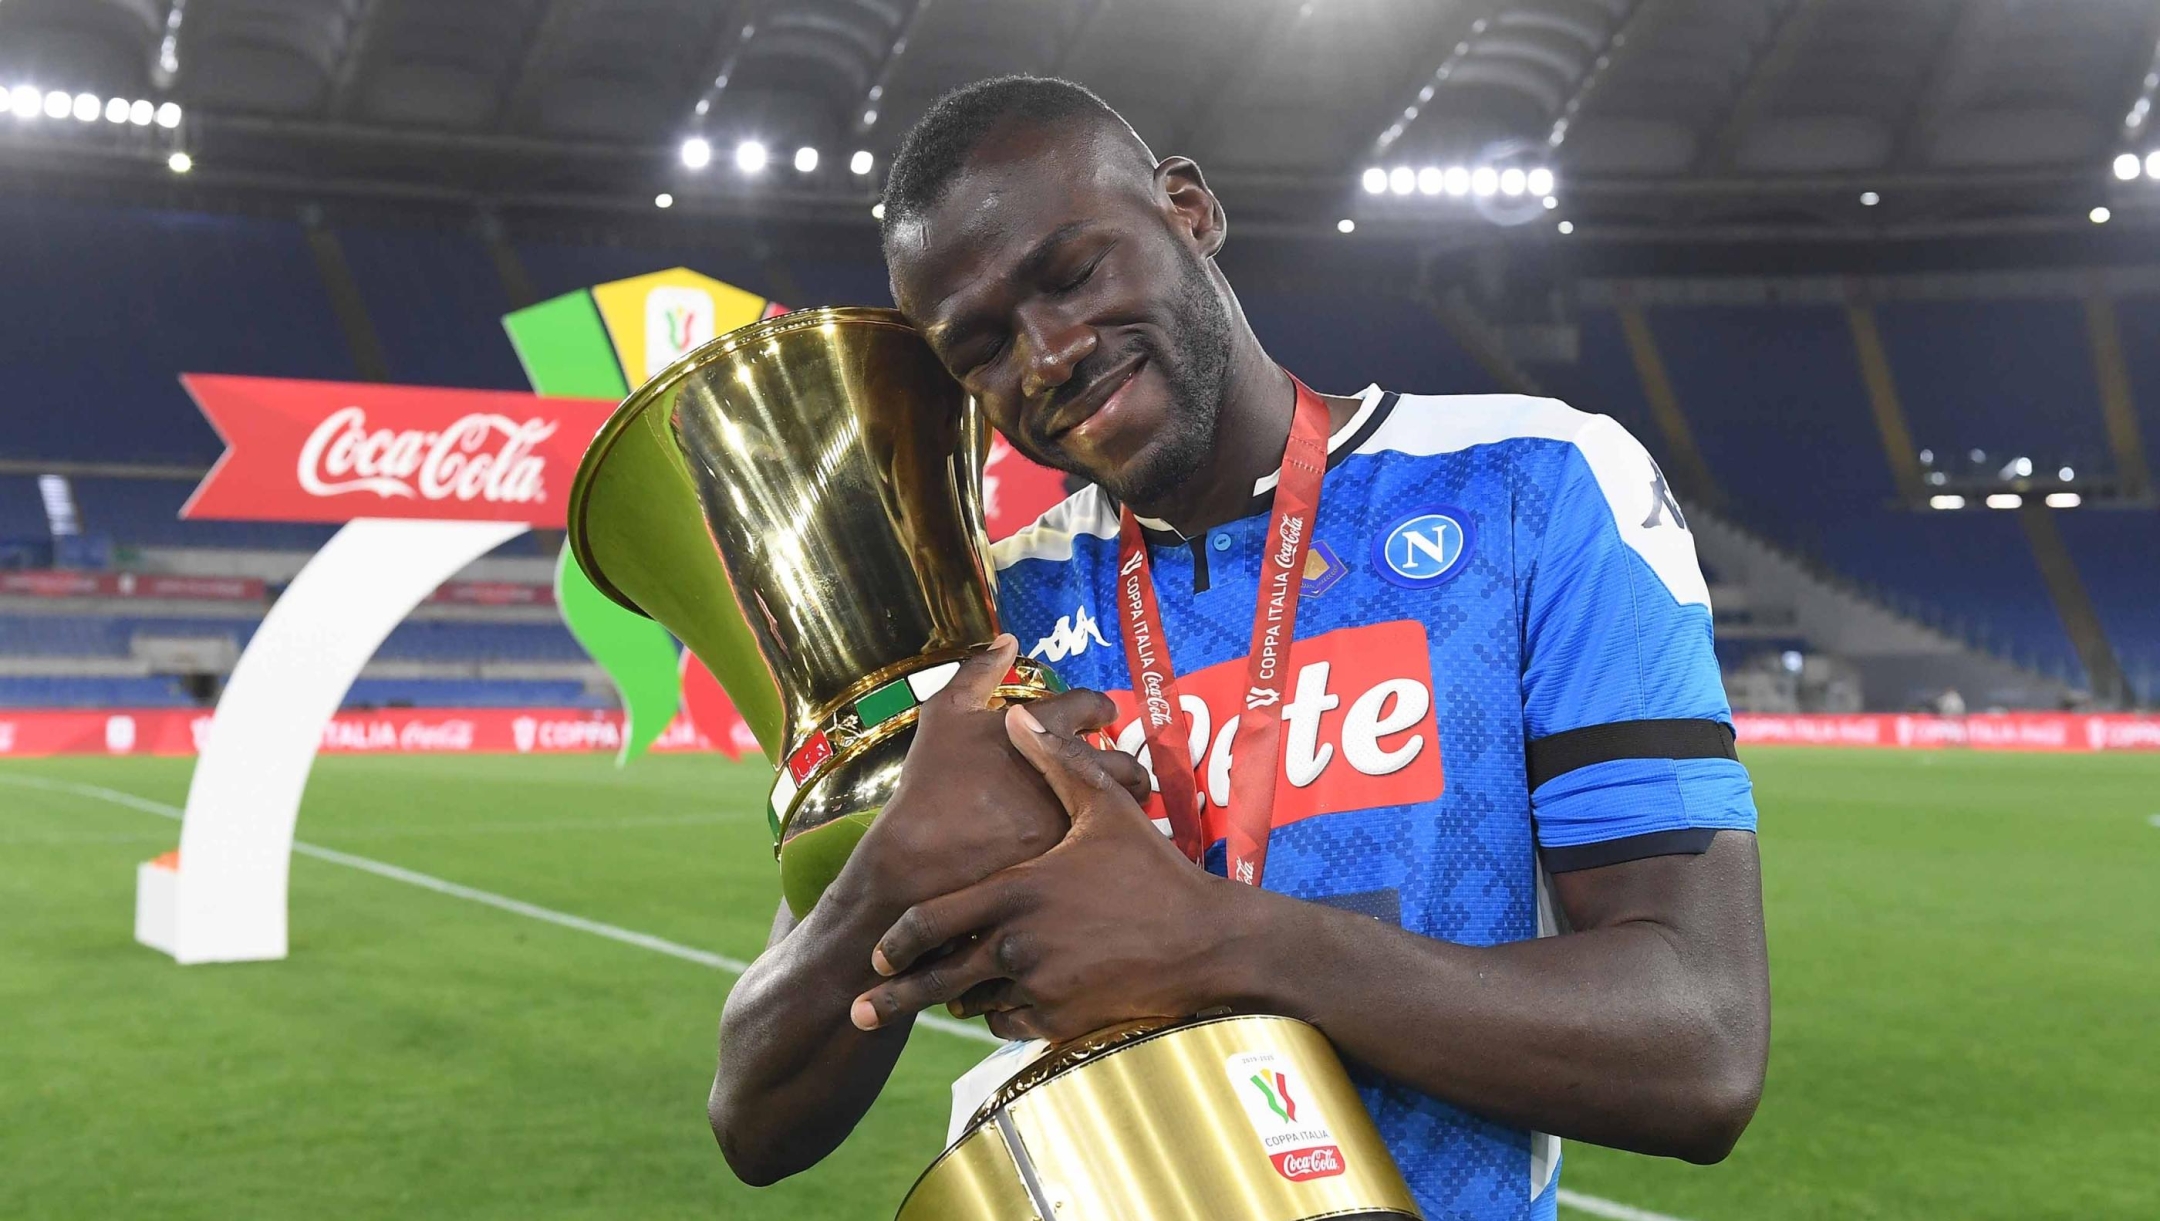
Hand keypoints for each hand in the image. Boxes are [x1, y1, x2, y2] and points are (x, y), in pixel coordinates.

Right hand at [845, 635, 1149, 914]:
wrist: (921, 851)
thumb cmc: (932, 778)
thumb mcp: (945, 712)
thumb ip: (979, 671)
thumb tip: (1008, 639)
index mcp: (1044, 726)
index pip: (1091, 704)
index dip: (1100, 707)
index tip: (1103, 714)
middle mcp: (1068, 765)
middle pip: (1124, 760)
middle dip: (1129, 763)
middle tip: (1125, 768)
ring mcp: (1072, 810)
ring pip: (1120, 804)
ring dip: (1123, 799)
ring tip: (1116, 804)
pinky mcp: (1069, 850)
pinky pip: (1104, 837)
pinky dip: (1105, 833)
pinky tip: (1096, 836)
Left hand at [850, 703, 1241, 1042]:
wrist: (1206, 942)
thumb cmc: (1154, 873)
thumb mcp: (1105, 809)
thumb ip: (1054, 761)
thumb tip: (1018, 714)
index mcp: (1015, 892)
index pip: (931, 922)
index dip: (898, 940)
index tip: (879, 951)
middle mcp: (1018, 944)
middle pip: (935, 980)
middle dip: (893, 995)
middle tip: (862, 1005)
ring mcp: (1039, 987)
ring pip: (974, 1003)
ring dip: (958, 998)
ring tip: (941, 1000)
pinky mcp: (1063, 1019)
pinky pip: (1010, 1025)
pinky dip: (999, 1016)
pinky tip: (1001, 1005)